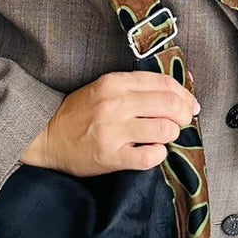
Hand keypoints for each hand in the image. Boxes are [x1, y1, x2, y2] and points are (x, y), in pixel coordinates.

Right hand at [18, 71, 199, 178]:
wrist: (46, 135)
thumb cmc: (79, 112)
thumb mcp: (105, 88)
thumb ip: (137, 86)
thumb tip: (180, 89)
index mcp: (114, 82)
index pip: (164, 83)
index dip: (184, 94)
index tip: (190, 104)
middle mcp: (115, 103)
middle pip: (170, 105)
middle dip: (184, 115)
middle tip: (182, 122)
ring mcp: (113, 131)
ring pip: (165, 130)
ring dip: (171, 134)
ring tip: (163, 136)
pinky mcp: (111, 156)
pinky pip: (150, 156)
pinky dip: (158, 154)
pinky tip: (151, 151)